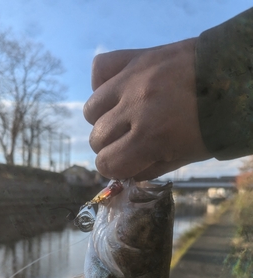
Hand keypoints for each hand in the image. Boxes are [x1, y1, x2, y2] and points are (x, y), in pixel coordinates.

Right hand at [83, 39, 211, 180]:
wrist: (233, 77)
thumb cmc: (212, 124)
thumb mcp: (184, 157)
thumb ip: (149, 168)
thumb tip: (124, 173)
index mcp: (150, 138)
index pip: (107, 164)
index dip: (115, 169)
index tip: (126, 164)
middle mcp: (135, 108)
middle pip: (97, 139)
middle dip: (111, 147)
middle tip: (128, 143)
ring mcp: (131, 80)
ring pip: (91, 110)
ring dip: (104, 119)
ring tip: (123, 117)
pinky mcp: (135, 58)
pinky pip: (99, 69)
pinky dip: (102, 84)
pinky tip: (117, 92)